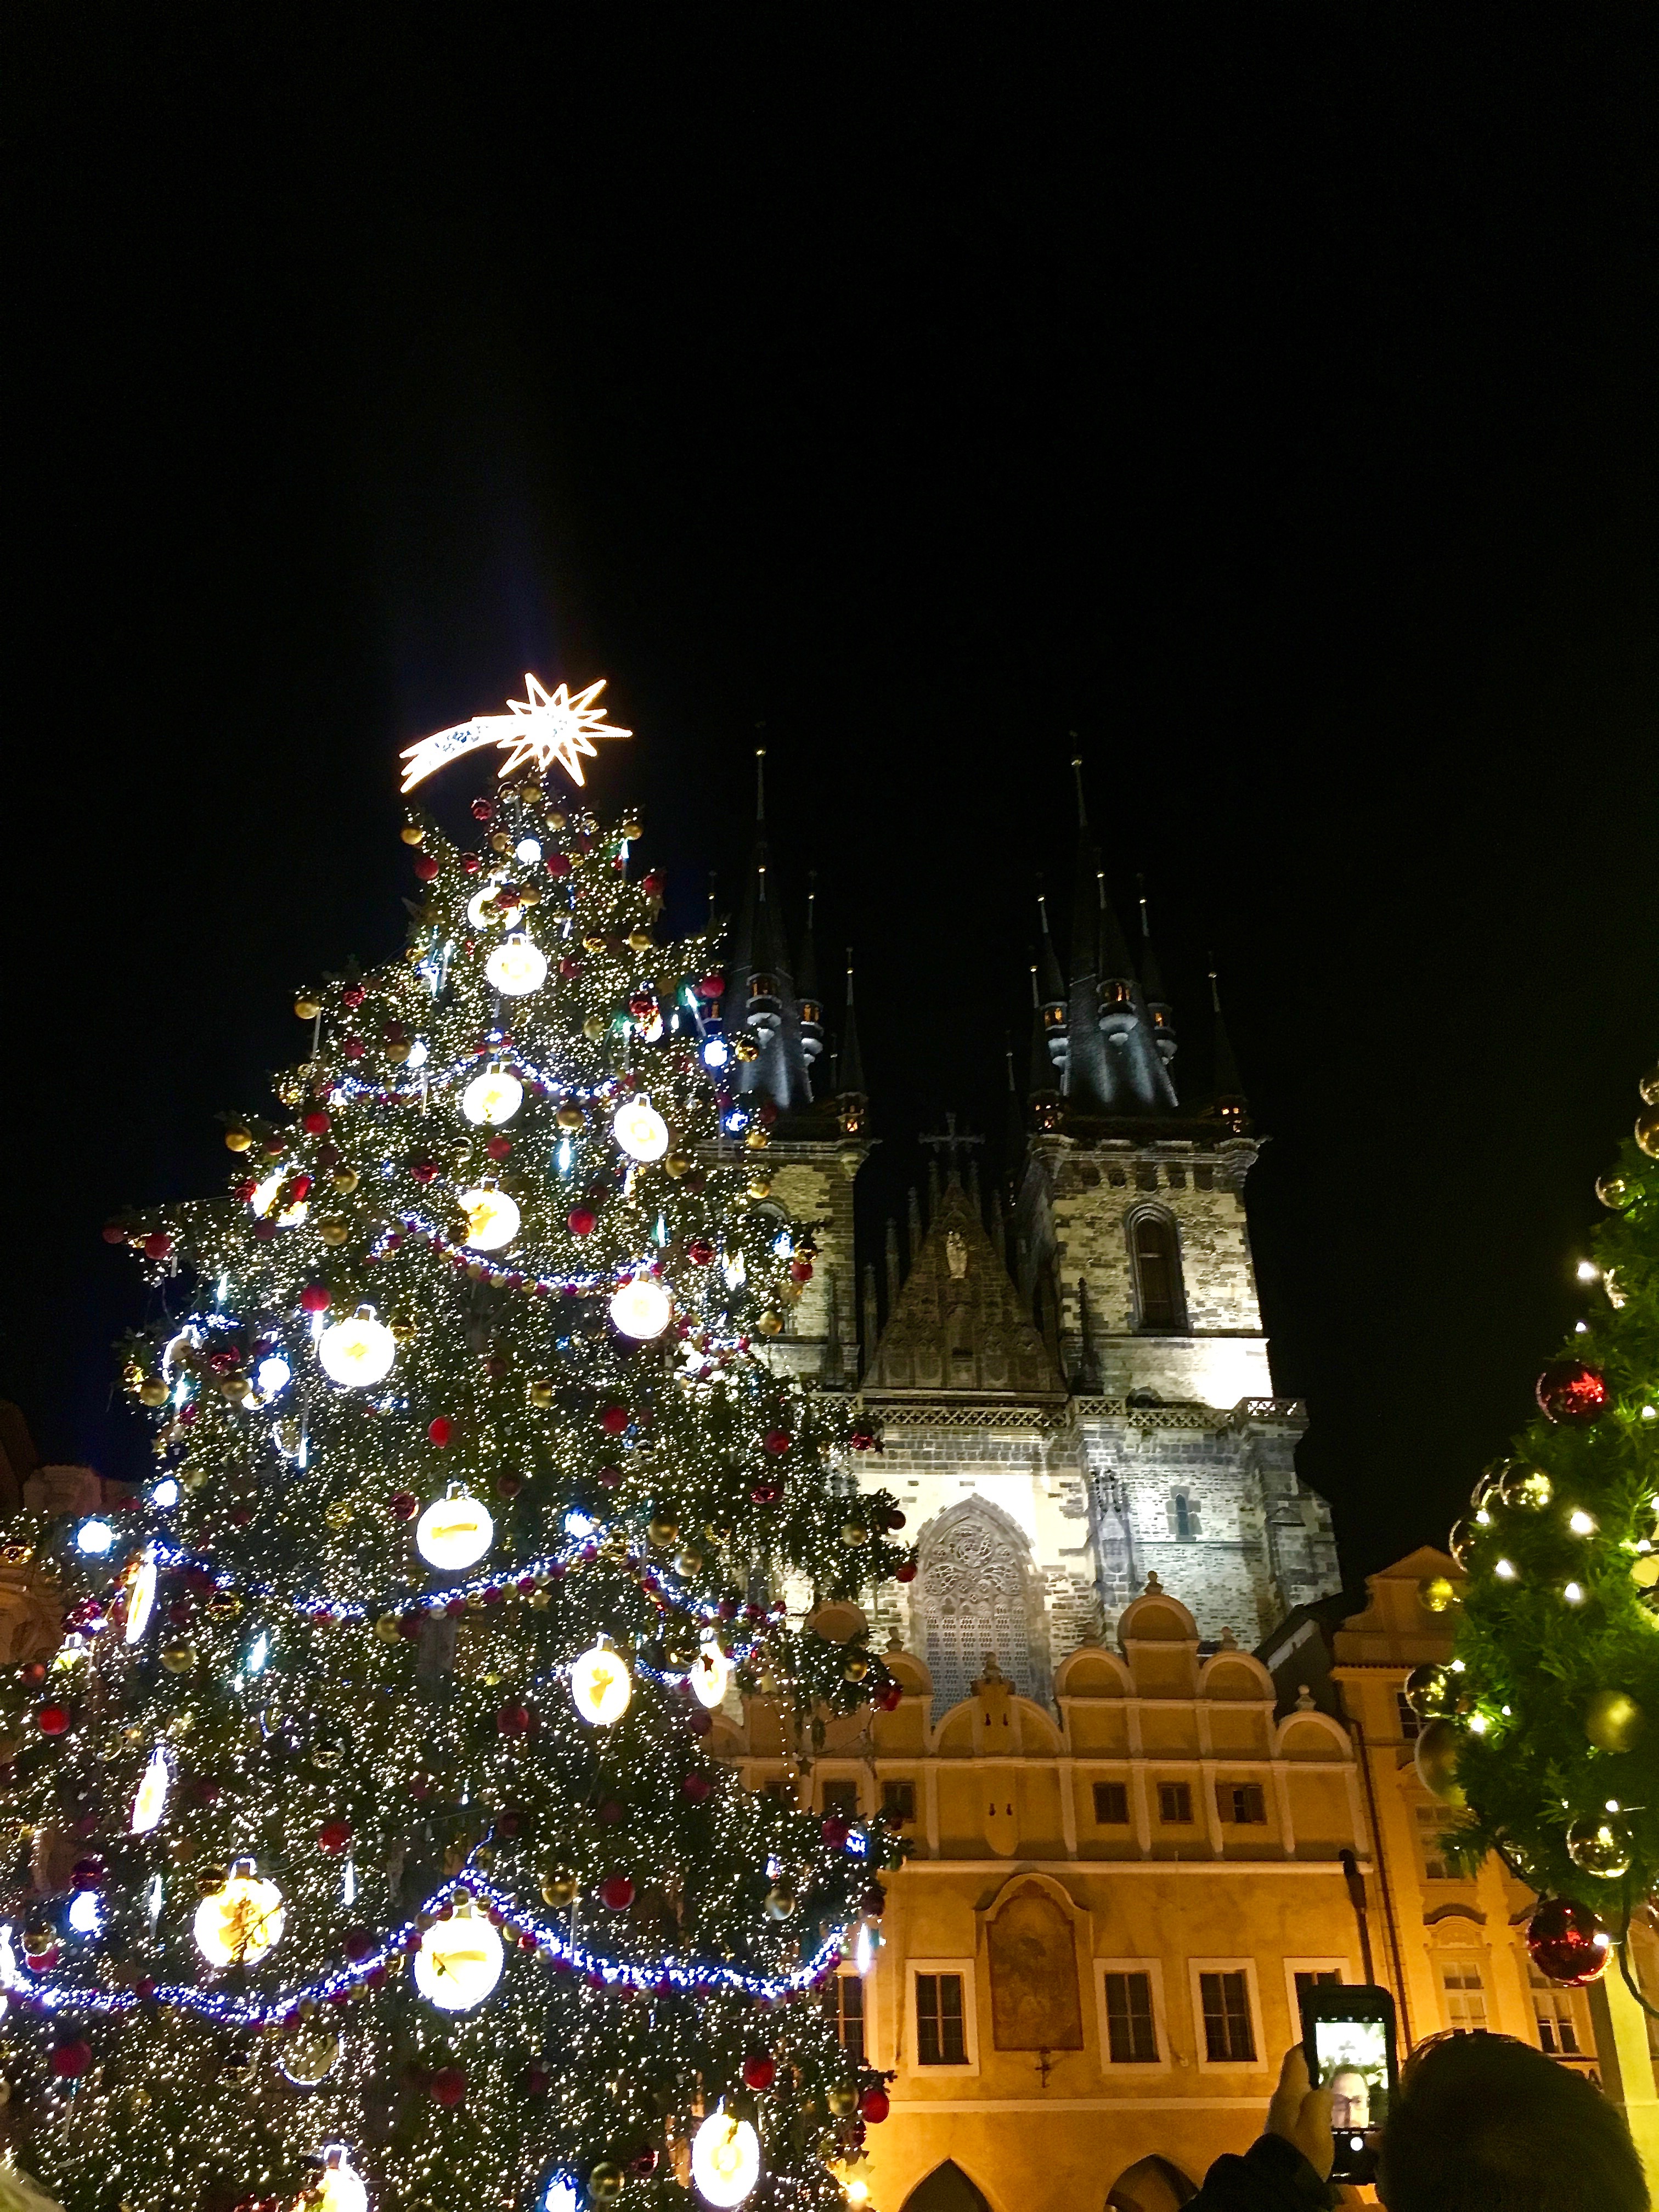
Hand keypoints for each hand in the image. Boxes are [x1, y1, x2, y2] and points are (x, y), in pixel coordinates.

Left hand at [1267, 2044, 1335, 2180]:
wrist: (1284, 2181)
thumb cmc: (1302, 2147)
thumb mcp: (1317, 2121)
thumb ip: (1321, 2099)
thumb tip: (1323, 2088)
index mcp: (1289, 2090)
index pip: (1295, 2057)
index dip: (1308, 2046)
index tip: (1327, 2042)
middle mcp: (1283, 2099)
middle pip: (1300, 2076)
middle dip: (1319, 2071)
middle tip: (1344, 2072)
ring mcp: (1284, 2117)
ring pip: (1303, 2095)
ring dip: (1319, 2092)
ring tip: (1344, 2094)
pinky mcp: (1289, 2133)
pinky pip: (1304, 2113)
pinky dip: (1318, 2111)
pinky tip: (1334, 2118)